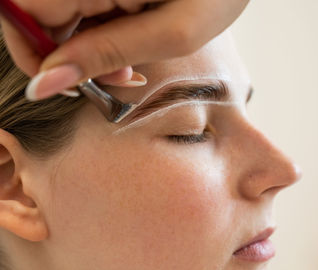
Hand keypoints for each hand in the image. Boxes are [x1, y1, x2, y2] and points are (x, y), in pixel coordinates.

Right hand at [0, 0, 249, 99]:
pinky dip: (101, 34)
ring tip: (131, 64)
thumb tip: (43, 84)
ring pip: (62, 14)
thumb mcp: (170, 33)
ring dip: (88, 48)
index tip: (64, 83)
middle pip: (38, 13)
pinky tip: (131, 43)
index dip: (31, 51)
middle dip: (69, 55)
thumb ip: (105, 55)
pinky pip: (84, 8)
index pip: (18, 8)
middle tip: (118, 75)